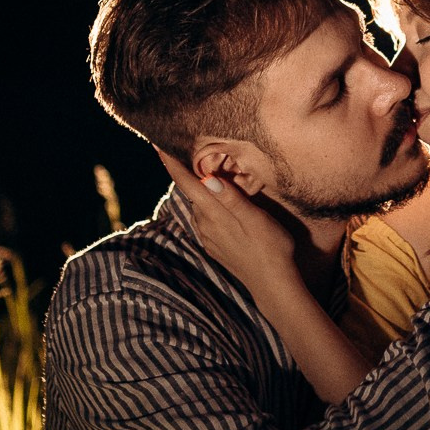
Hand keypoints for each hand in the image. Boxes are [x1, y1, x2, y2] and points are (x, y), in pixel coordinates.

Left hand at [156, 150, 299, 292]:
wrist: (273, 285)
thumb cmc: (270, 247)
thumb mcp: (255, 219)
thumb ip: (231, 198)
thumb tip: (206, 178)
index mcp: (214, 214)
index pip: (186, 184)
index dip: (171, 163)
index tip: (156, 145)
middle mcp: (205, 225)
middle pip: (192, 192)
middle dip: (193, 175)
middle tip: (203, 156)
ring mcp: (208, 237)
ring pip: (201, 206)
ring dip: (205, 193)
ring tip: (219, 181)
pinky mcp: (214, 246)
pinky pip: (207, 220)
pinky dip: (211, 209)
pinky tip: (226, 209)